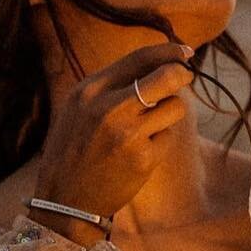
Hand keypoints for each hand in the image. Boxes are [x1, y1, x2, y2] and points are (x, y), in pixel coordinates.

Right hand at [30, 43, 193, 238]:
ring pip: (175, 107)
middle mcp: (109, 108)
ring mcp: (128, 134)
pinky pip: (168, 137)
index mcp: (91, 90)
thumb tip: (159, 64)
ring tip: (146, 127)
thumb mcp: (79, 107)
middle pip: (167, 77)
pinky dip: (160, 141)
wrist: (64, 199)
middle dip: (182, 74)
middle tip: (186, 76)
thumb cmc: (74, 149)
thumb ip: (112, 85)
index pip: (140, 57)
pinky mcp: (143, 159)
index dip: (169, 51)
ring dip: (168, 114)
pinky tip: (139, 152)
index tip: (185, 52)